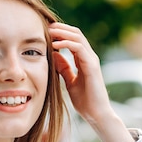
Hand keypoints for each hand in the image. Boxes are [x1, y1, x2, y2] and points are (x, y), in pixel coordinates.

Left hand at [49, 23, 134, 141]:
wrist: (96, 114)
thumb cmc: (84, 101)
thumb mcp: (69, 81)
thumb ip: (63, 67)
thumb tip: (53, 54)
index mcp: (84, 60)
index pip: (73, 39)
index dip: (60, 33)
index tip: (45, 32)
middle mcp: (89, 57)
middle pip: (76, 33)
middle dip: (60, 28)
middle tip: (45, 26)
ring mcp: (92, 60)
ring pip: (78, 37)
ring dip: (62, 32)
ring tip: (48, 31)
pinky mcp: (92, 66)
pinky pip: (79, 48)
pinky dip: (67, 43)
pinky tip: (55, 44)